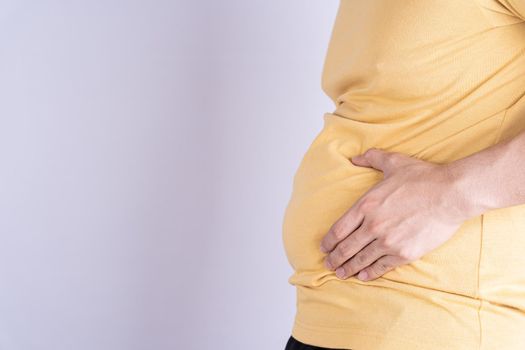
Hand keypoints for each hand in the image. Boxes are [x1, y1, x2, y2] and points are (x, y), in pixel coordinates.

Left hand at [319, 147, 467, 281]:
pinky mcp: (404, 253)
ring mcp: (388, 241)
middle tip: (329, 264)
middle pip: (346, 247)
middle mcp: (373, 225)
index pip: (339, 229)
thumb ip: (371, 158)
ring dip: (349, 268)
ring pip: (361, 259)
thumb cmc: (423, 177)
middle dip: (335, 258)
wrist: (451, 194)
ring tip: (341, 273)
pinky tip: (364, 275)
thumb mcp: (393, 162)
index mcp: (366, 205)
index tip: (323, 247)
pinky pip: (381, 266)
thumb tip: (355, 157)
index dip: (328, 241)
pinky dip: (370, 272)